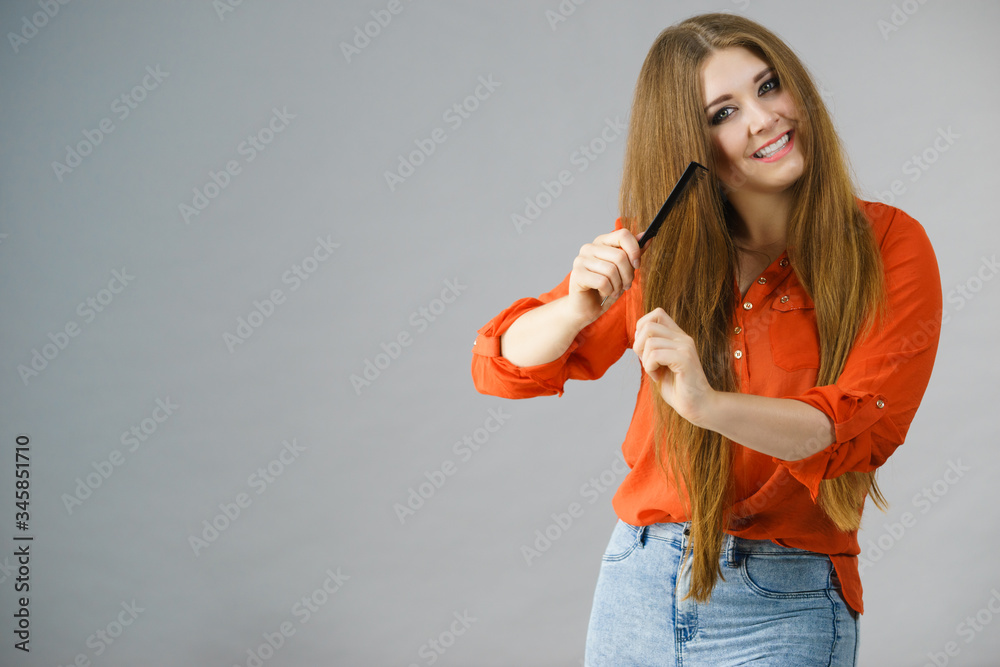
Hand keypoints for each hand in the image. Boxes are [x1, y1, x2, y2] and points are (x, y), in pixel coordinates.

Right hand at [567, 228, 644, 324]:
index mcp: (601, 242)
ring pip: (611, 270)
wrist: (587, 306)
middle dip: (628, 275)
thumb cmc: (605, 287)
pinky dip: (608, 290)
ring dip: (618, 285)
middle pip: (620, 256)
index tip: (637, 265)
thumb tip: (648, 236)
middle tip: (626, 285)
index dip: (634, 250)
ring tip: (615, 291)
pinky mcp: (577, 275)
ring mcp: (581, 260)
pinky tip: (605, 292)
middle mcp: (589, 247)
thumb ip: (634, 253)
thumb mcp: (623, 269)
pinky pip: (602, 281)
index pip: (622, 234)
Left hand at [633, 307, 716, 426]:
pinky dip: (650, 368)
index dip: (642, 327)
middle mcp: (683, 338)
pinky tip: (658, 377)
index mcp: (678, 336)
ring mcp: (685, 347)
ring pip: (650, 342)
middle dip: (638, 346)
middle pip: (648, 325)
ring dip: (645, 361)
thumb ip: (650, 348)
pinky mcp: (684, 359)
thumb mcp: (659, 364)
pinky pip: (655, 355)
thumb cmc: (677, 388)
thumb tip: (636, 335)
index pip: (657, 313)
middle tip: (647, 363)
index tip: (644, 349)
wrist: (697, 406)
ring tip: (656, 372)